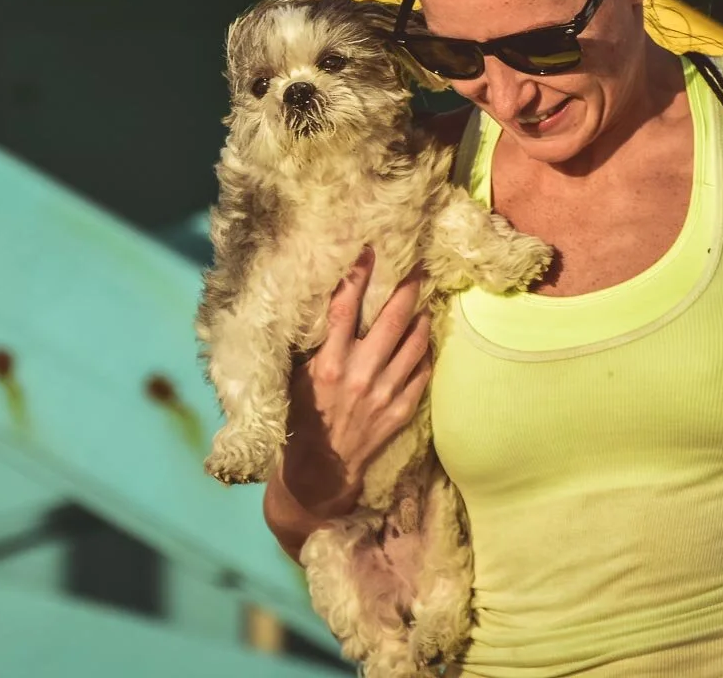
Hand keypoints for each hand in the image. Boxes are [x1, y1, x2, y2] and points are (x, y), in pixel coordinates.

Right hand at [279, 244, 432, 517]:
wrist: (321, 470)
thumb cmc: (301, 418)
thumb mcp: (296, 378)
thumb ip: (314, 346)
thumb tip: (325, 307)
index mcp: (328, 364)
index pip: (345, 309)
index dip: (358, 277)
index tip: (369, 252)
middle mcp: (360, 375)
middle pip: (391, 321)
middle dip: (405, 290)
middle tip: (417, 267)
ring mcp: (384, 394)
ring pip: (413, 345)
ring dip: (421, 318)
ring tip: (426, 299)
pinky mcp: (401, 411)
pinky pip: (421, 374)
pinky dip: (426, 352)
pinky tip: (427, 338)